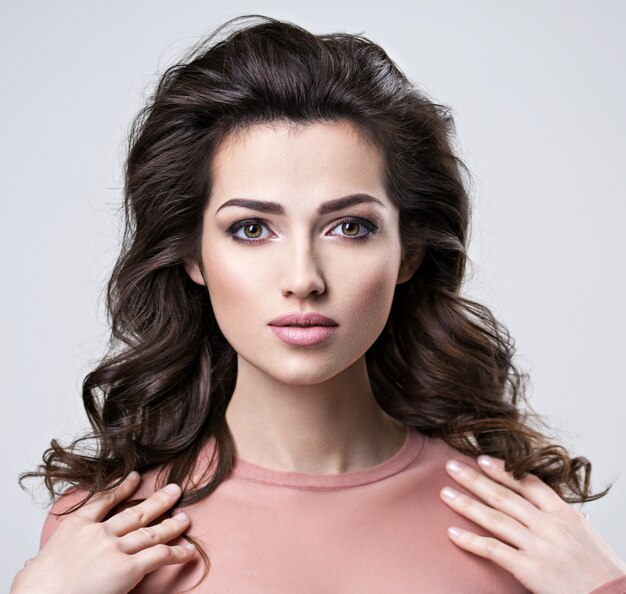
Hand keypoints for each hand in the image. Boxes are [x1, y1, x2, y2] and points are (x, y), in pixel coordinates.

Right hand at [11, 472, 195, 593]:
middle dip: (158, 500)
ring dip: (172, 524)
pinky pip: (159, 556)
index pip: (103, 501)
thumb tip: (32, 565)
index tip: (134, 477)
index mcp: (75, 527)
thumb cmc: (33, 590)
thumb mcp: (34, 567)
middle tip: (174, 490)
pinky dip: (177, 553)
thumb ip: (40, 561)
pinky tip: (188, 551)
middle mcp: (99, 533)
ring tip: (185, 518)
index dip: (122, 488)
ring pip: (151, 532)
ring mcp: (115, 549)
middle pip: (135, 513)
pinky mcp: (128, 568)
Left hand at [439, 455, 625, 593]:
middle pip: (504, 495)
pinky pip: (493, 549)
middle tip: (451, 466)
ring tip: (445, 493)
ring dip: (466, 504)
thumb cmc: (603, 574)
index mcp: (564, 514)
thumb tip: (560, 511)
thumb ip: (567, 521)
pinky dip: (470, 541)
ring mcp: (538, 546)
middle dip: (475, 479)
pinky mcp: (529, 568)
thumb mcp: (587, 538)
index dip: (503, 470)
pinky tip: (452, 534)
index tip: (482, 459)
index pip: (528, 483)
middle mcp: (549, 525)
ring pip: (494, 518)